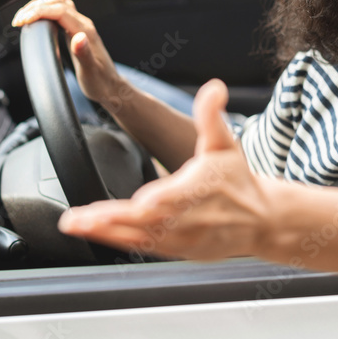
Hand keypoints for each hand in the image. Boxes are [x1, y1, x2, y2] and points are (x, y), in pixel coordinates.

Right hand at [11, 0, 122, 104]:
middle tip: (18, 20)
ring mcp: (79, 28)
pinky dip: (45, 13)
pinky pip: (59, 14)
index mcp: (85, 31)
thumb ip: (84, 53)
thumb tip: (78, 37)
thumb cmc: (100, 82)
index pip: (60, 11)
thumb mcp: (90, 71)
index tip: (23, 21)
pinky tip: (35, 22)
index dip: (39, 12)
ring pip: (59, 5)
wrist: (110, 87)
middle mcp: (83, 26)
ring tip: (23, 17)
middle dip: (36, 7)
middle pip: (58, 3)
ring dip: (40, 7)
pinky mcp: (75, 32)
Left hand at [58, 79, 277, 260]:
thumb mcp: (225, 143)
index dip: (160, 200)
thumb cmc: (237, 180)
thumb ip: (211, 116)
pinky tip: (94, 234)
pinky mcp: (177, 251)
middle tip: (81, 217)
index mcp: (202, 189)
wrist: (261, 221)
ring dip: (106, 232)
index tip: (142, 201)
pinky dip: (117, 241)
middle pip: (149, 221)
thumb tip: (214, 87)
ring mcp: (183, 238)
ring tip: (76, 225)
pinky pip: (143, 248)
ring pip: (140, 237)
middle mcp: (191, 218)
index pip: (178, 196)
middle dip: (114, 219)